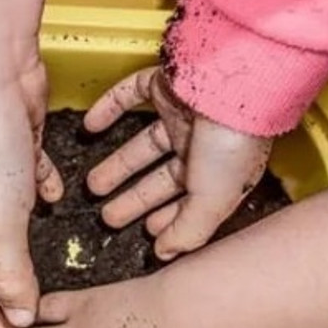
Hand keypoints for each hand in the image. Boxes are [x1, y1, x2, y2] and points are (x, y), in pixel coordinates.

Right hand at [0, 0, 62, 327]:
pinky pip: (26, 185)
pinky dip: (41, 196)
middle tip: (31, 321)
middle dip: (3, 297)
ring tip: (46, 276)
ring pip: (5, 231)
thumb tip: (17, 318)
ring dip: (24, 253)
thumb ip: (8, 273)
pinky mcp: (15, 150)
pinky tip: (56, 199)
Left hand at [86, 66, 271, 259]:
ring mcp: (184, 113)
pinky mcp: (167, 82)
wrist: (237, 74)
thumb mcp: (213, 199)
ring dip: (117, 164)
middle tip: (108, 216)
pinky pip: (130, 95)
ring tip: (94, 184)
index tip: (146, 233)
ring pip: (143, 143)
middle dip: (135, 199)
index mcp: (221, 173)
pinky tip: (89, 127)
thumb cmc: (234, 137)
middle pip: (160, 177)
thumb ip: (190, 231)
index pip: (188, 203)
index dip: (166, 219)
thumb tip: (168, 253)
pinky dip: (108, 110)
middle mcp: (203, 144)